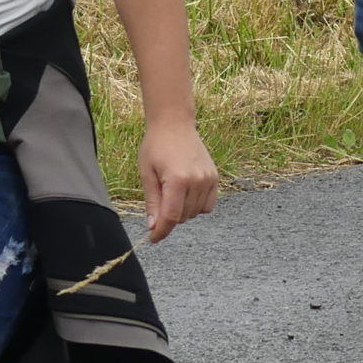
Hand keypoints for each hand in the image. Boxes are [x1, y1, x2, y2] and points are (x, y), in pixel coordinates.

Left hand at [138, 122, 219, 240]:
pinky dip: (197, 206)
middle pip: (183, 217)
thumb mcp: (147, 174)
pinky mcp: (214, 177)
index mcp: (177, 180)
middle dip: (169, 217)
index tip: (153, 239)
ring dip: (183, 211)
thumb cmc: (156, 146)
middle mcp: (197, 180)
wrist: (174, 123)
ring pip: (195, 213)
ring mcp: (208, 179)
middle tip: (160, 200)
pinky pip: (208, 205)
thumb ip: (152, 202)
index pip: (171, 217)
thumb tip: (153, 227)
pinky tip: (187, 194)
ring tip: (173, 192)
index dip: (161, 232)